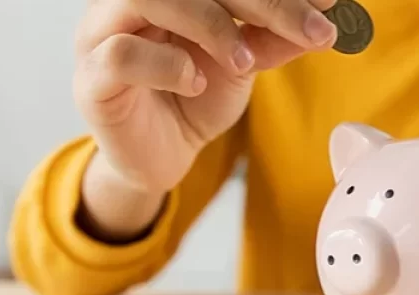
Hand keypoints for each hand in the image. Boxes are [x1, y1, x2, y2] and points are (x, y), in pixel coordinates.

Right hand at [76, 0, 337, 192]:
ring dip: (210, 23)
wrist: (163, 155)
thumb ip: (275, 39)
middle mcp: (131, 0)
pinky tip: (195, 82)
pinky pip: (120, 54)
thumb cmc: (195, 98)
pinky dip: (166, 65)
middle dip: (260, 0)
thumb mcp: (245, 64)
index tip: (328, 3)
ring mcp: (103, 33)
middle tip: (310, 28)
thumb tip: (324, 20)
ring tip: (244, 60)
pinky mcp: (91, 78)